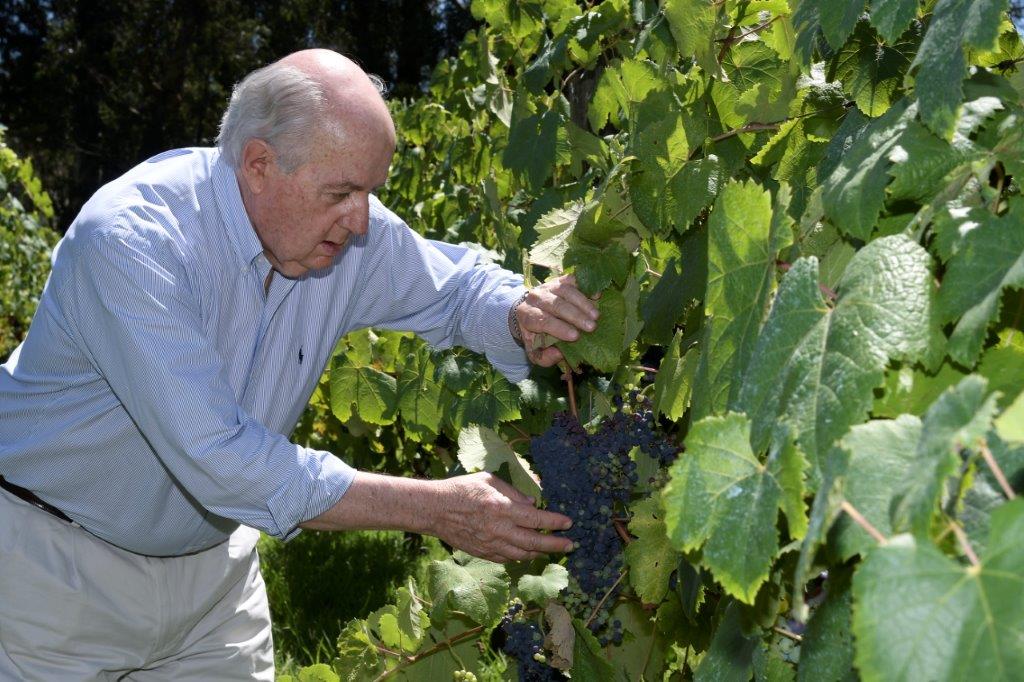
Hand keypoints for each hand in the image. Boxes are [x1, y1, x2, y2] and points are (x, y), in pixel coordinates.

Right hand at [431, 472, 573, 562]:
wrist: (434, 509)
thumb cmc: (461, 489)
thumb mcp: (488, 480)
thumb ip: (512, 492)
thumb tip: (531, 504)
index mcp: (502, 508)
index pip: (536, 518)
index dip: (554, 522)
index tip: (568, 523)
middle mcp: (499, 529)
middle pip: (534, 542)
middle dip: (555, 544)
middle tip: (570, 545)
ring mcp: (490, 544)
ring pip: (521, 554)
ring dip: (539, 553)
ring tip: (549, 550)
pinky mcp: (482, 553)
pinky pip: (506, 558)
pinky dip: (519, 557)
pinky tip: (526, 553)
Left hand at [515, 274, 599, 366]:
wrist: (530, 310)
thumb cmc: (535, 334)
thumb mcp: (535, 352)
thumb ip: (544, 357)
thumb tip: (559, 354)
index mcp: (526, 315)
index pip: (541, 320)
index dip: (558, 328)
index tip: (576, 336)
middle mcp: (535, 298)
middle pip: (556, 305)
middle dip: (575, 316)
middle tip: (591, 327)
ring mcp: (548, 286)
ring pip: (565, 291)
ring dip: (583, 303)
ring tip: (596, 315)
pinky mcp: (559, 280)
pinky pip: (573, 280)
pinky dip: (585, 287)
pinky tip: (597, 296)